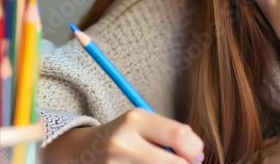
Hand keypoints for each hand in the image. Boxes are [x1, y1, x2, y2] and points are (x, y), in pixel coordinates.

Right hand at [44, 108, 204, 163]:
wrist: (81, 151)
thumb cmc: (122, 136)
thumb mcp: (143, 124)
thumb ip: (171, 134)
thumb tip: (199, 157)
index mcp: (135, 120)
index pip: (179, 135)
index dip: (195, 149)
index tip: (195, 154)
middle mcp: (123, 143)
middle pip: (175, 163)